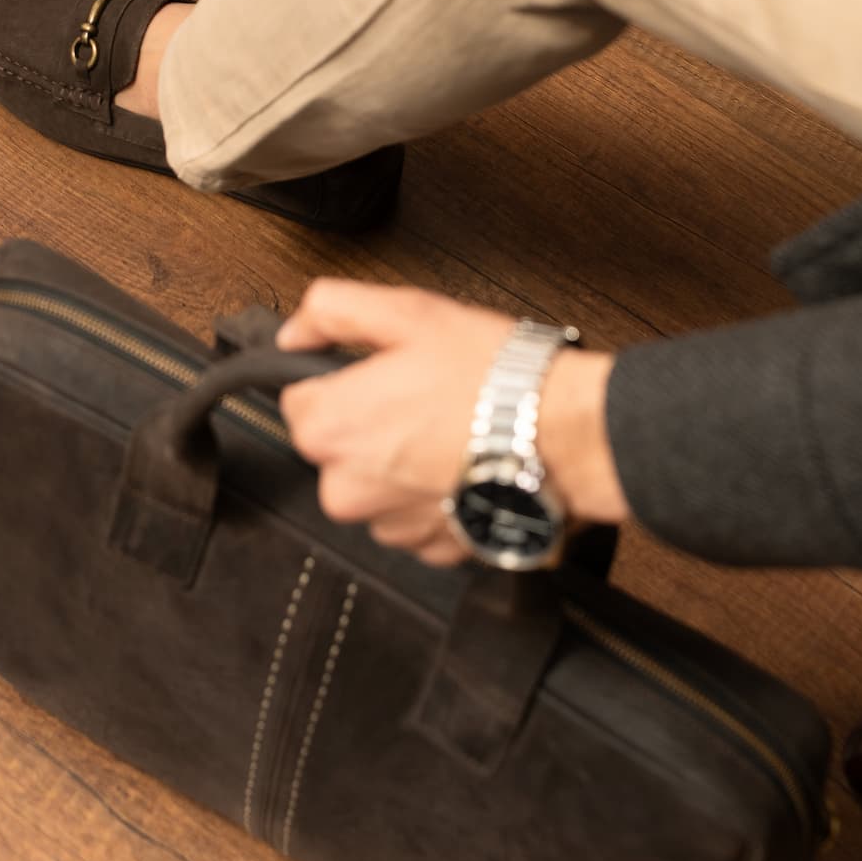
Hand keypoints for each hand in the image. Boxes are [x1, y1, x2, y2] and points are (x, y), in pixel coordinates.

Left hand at [276, 280, 623, 566]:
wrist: (566, 433)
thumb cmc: (493, 375)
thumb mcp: (407, 312)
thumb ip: (333, 312)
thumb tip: (295, 331)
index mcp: (329, 429)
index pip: (300, 401)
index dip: (341, 380)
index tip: (379, 373)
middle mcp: (347, 489)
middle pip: (339, 448)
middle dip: (372, 424)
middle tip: (425, 396)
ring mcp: (391, 526)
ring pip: (379, 486)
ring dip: (404, 463)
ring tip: (454, 431)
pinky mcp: (434, 549)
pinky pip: (419, 517)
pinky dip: (437, 494)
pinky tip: (468, 463)